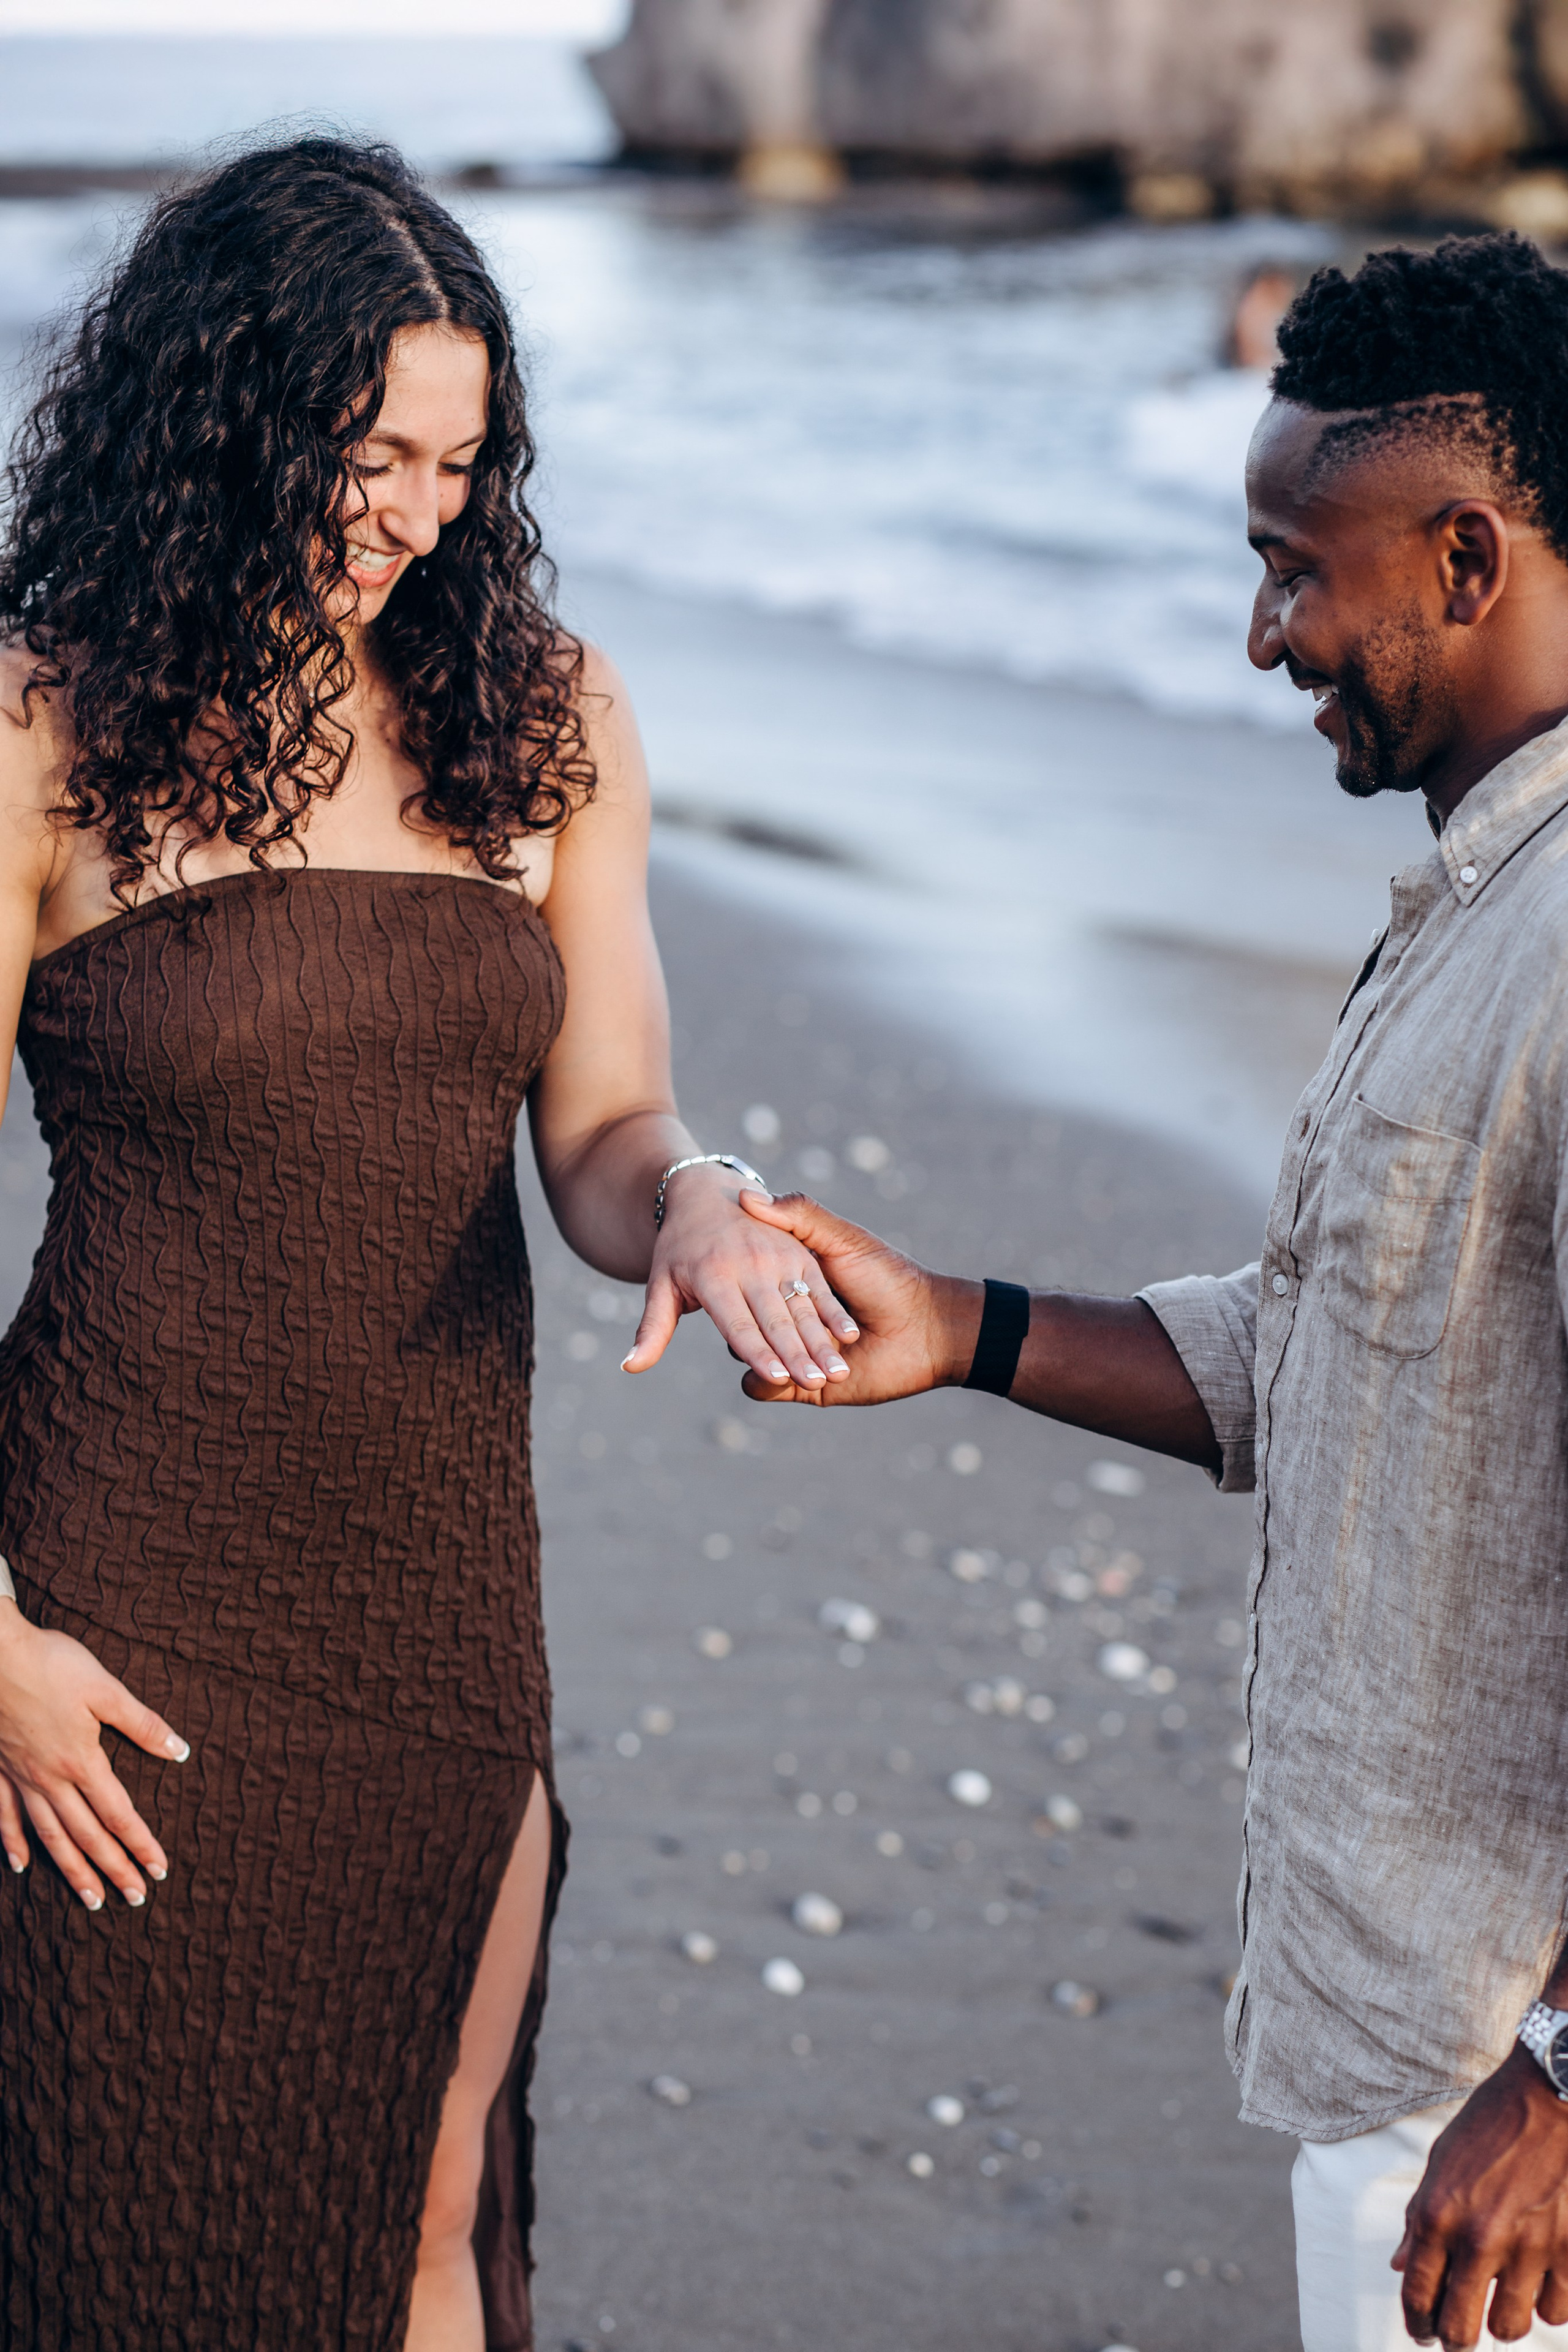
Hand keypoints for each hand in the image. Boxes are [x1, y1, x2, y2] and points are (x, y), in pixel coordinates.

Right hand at [0, 1599, 189, 1907]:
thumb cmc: (50, 1664)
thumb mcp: (105, 1689)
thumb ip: (142, 1723)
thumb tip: (180, 1749)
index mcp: (82, 1761)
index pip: (120, 1815)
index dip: (141, 1844)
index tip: (159, 1870)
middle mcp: (51, 1779)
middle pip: (88, 1836)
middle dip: (114, 1869)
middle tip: (135, 1898)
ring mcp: (21, 1778)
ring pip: (49, 1836)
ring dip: (71, 1870)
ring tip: (90, 1899)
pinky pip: (5, 1816)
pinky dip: (13, 1842)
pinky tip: (20, 1866)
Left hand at [619, 1168, 861, 1391]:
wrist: (704, 1192)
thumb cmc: (678, 1250)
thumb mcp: (660, 1285)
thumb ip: (652, 1329)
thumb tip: (629, 1367)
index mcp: (712, 1277)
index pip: (738, 1323)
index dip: (757, 1352)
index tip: (777, 1379)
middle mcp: (747, 1264)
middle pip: (775, 1319)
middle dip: (797, 1354)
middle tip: (818, 1383)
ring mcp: (776, 1254)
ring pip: (801, 1305)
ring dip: (822, 1340)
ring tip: (838, 1371)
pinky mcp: (798, 1249)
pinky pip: (818, 1284)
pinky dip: (834, 1310)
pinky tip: (850, 1336)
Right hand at [732, 1191, 980, 1404]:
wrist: (927, 1330)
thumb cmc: (888, 1277)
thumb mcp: (843, 1239)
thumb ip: (799, 1217)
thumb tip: (747, 1196)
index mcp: (794, 1282)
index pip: (745, 1282)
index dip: (732, 1278)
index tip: (722, 1270)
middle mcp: (791, 1318)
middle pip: (741, 1320)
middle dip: (739, 1321)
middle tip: (740, 1317)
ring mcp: (795, 1352)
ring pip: (748, 1356)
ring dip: (752, 1355)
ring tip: (765, 1351)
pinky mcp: (804, 1387)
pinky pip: (762, 1389)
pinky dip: (760, 1383)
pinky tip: (772, 1374)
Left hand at [1394, 2045, 1567, 2344]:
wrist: (1550, 2097)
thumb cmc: (1491, 2124)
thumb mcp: (1441, 2163)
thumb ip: (1418, 2218)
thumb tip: (1400, 2265)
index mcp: (1437, 2214)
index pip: (1418, 2294)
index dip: (1418, 2323)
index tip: (1423, 2331)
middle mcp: (1478, 2238)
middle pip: (1459, 2329)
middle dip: (1455, 2338)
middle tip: (1459, 2333)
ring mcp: (1527, 2248)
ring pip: (1509, 2329)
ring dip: (1504, 2322)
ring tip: (1504, 2302)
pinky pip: (1554, 2312)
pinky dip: (1547, 2304)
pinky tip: (1541, 2283)